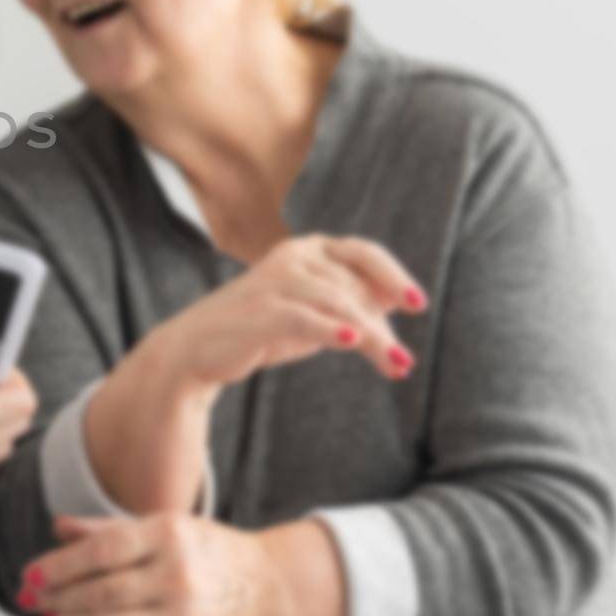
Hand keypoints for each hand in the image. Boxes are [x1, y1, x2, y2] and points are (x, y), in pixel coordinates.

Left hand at [20, 514, 335, 615]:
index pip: (102, 550)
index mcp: (169, 535)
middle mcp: (179, 577)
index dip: (60, 565)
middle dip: (58, 598)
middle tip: (31, 598)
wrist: (259, 589)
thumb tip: (57, 527)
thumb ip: (104, 527)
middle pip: (103, 594)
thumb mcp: (159, 525)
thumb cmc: (198, 549)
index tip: (29, 573)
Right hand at [155, 234, 425, 395]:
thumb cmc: (261, 328)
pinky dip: (332, 330)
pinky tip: (353, 343)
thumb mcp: (312, 309)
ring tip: (397, 366)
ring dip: (373, 337)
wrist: (198, 349)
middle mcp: (292, 257)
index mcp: (306, 249)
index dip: (394, 276)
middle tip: (401, 364)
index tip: (418, 305)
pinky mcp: (261, 311)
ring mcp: (275, 282)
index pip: (363, 253)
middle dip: (382, 327)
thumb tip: (400, 299)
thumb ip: (350, 299)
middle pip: (356, 288)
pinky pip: (307, 318)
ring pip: (340, 305)